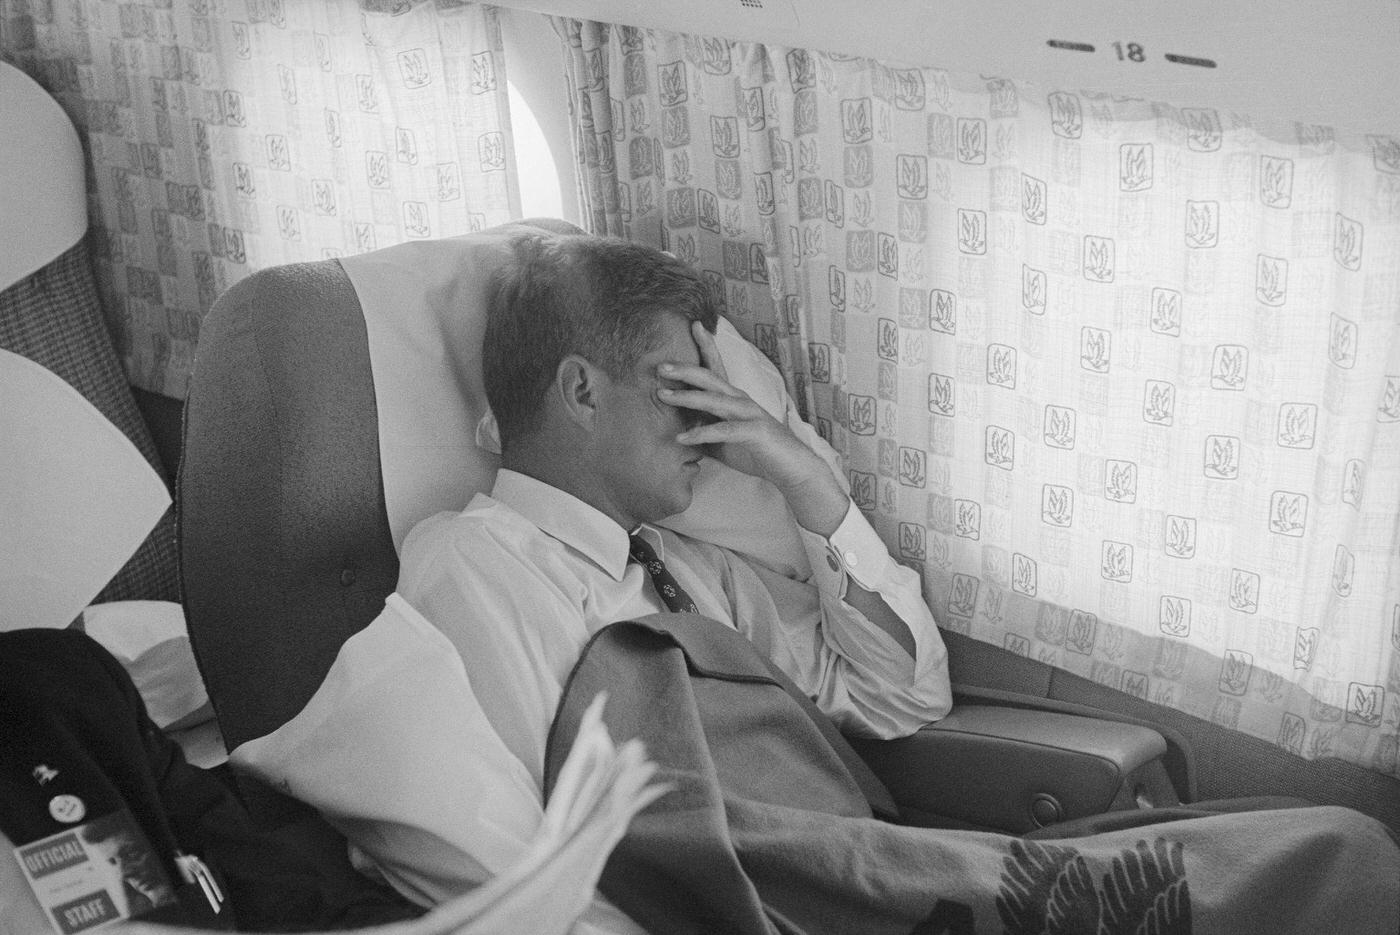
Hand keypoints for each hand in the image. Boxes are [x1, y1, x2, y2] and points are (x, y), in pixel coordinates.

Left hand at [657, 322, 847, 536]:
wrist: (791, 470)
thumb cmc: (756, 453)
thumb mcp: (721, 442)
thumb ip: (702, 432)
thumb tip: (674, 431)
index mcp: (734, 399)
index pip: (717, 368)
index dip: (706, 346)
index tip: (694, 325)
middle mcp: (742, 400)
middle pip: (711, 378)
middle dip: (685, 370)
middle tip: (660, 365)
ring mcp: (750, 414)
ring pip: (715, 400)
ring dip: (687, 397)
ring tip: (662, 396)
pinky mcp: (755, 432)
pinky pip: (723, 430)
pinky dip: (701, 433)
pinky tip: (681, 438)